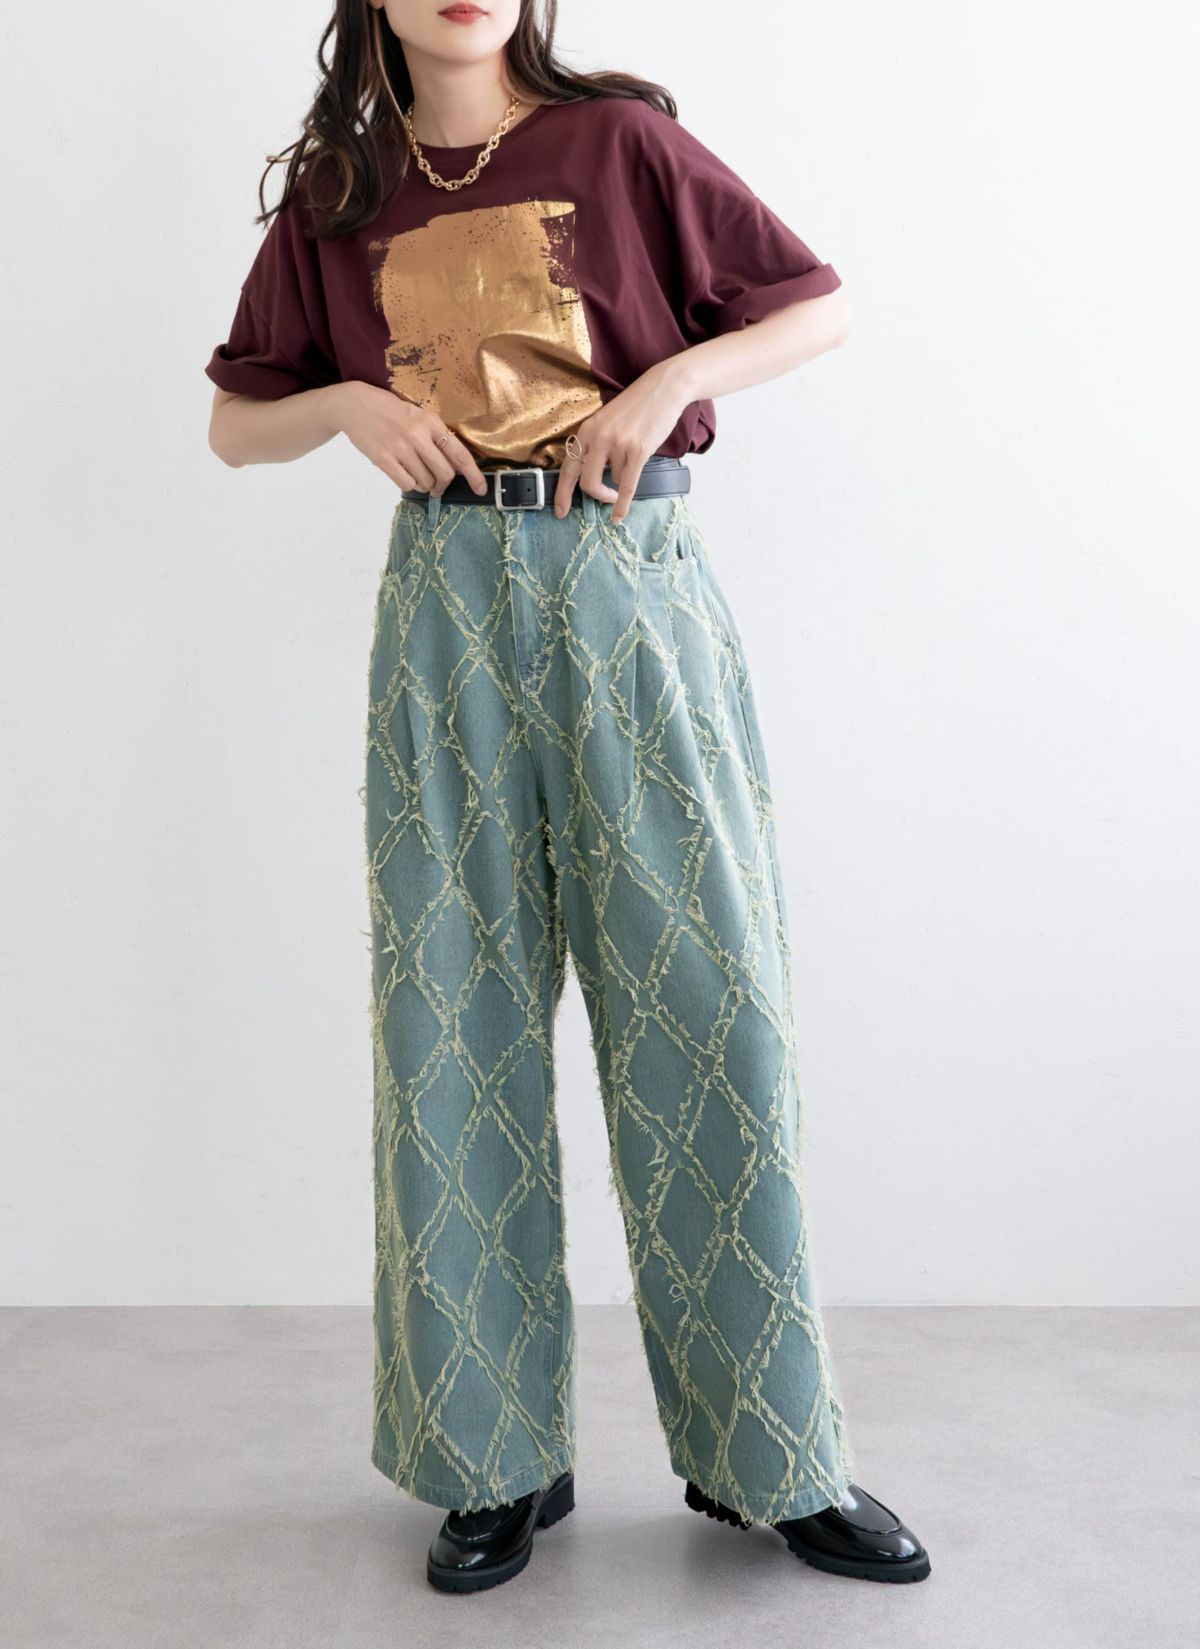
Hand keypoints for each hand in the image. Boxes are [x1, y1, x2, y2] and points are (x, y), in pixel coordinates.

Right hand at [331, 382, 487, 495]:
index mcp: (430, 422)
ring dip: (425, 486)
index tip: (481, 489)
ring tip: (416, 474)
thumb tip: (456, 467)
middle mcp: (417, 435)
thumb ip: (436, 438)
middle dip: (443, 485)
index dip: (473, 475)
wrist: (355, 405)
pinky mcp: (383, 459)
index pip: (460, 454)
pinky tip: (404, 474)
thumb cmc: (391, 412)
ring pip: (425, 482)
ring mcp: (399, 447)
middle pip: (445, 474)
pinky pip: (407, 484)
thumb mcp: (418, 416)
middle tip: (438, 487)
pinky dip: (409, 484)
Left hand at [553, 361, 690, 523]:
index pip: (568, 467)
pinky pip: (627, 487)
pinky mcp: (638, 451)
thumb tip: (592, 476)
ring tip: (633, 459)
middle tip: (603, 500)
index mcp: (587, 430)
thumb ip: (596, 445)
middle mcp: (599, 437)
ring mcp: (618, 444)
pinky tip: (618, 517)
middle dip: (596, 496)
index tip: (560, 511)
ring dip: (622, 478)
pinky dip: (622, 505)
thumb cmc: (637, 406)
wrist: (664, 388)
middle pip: (587, 483)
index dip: (562, 493)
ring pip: (613, 481)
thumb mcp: (607, 421)